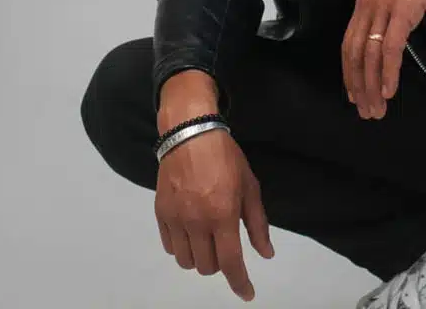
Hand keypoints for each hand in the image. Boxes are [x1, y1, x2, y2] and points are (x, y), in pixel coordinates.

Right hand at [154, 128, 274, 300]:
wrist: (190, 133)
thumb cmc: (226, 158)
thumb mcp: (249, 186)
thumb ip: (257, 223)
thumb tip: (266, 254)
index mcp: (223, 214)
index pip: (230, 262)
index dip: (240, 283)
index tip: (247, 293)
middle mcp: (197, 221)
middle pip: (206, 267)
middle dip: (219, 262)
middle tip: (224, 242)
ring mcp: (175, 219)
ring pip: (186, 262)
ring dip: (199, 256)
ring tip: (205, 236)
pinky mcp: (160, 213)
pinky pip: (169, 247)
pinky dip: (181, 246)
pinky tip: (189, 229)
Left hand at [341, 0, 425, 119]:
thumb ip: (392, 8)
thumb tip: (396, 29)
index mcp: (365, 0)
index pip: (349, 42)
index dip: (349, 71)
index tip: (354, 93)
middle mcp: (368, 5)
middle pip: (354, 53)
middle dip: (358, 86)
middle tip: (365, 111)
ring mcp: (384, 7)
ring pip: (369, 55)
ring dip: (372, 86)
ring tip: (377, 108)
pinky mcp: (403, 9)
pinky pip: (390, 47)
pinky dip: (388, 72)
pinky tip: (390, 90)